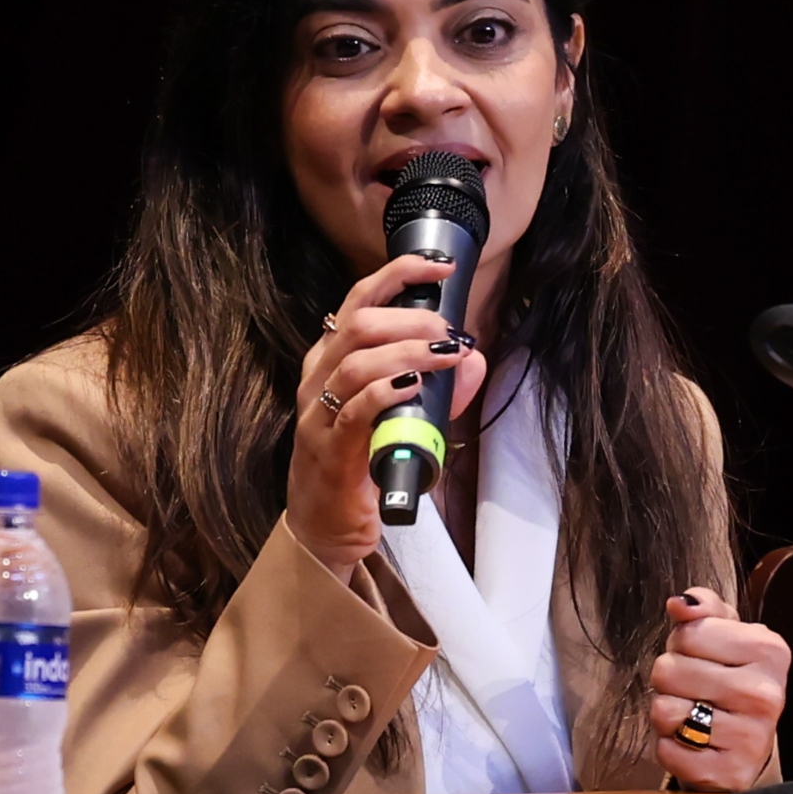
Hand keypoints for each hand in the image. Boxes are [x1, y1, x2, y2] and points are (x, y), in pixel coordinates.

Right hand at [288, 253, 486, 576]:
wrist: (326, 526)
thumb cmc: (361, 463)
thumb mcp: (404, 417)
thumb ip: (440, 388)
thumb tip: (474, 356)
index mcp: (330, 360)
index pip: (359, 299)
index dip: (398, 273)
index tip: (440, 267)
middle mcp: (318, 379)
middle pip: (358, 323)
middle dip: (411, 317)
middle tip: (448, 331)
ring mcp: (319, 414)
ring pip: (357, 361)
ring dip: (408, 351)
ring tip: (444, 355)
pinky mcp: (328, 449)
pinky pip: (356, 409)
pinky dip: (388, 390)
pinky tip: (414, 385)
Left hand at [648, 587, 786, 792]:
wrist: (747, 748)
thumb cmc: (730, 681)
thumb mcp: (726, 636)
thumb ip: (703, 610)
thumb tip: (680, 604)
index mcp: (769, 650)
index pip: (688, 632)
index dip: (682, 644)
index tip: (702, 658)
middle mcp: (766, 693)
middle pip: (668, 669)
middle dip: (670, 679)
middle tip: (693, 690)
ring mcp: (751, 738)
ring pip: (664, 711)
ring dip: (666, 714)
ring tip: (691, 716)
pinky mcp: (729, 774)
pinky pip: (666, 750)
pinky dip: (669, 747)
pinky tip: (693, 744)